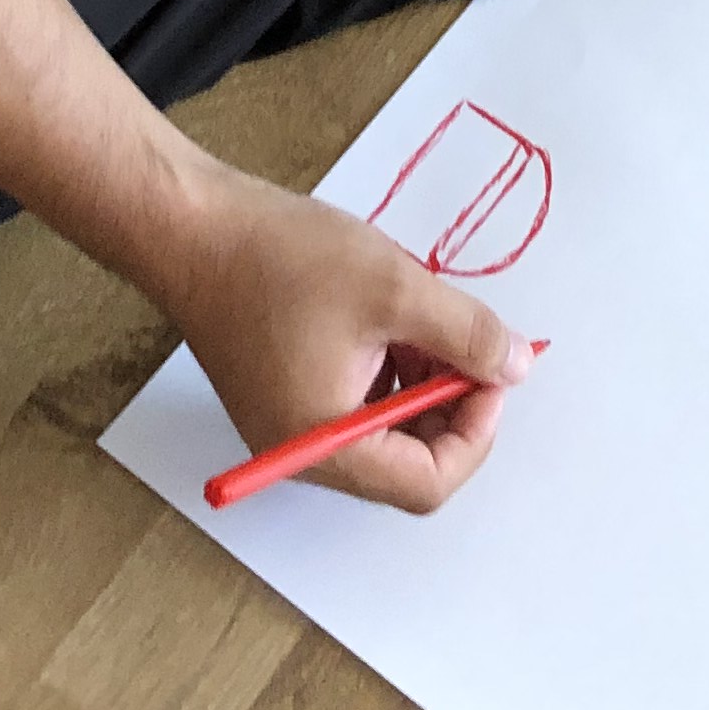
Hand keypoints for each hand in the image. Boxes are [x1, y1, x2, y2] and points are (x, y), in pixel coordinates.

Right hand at [157, 161, 534, 513]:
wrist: (190, 226)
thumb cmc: (282, 258)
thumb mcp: (396, 289)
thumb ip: (466, 334)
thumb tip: (518, 367)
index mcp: (325, 446)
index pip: (425, 483)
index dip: (476, 432)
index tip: (494, 371)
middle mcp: (303, 454)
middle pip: (406, 465)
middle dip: (451, 406)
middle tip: (468, 343)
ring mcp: (287, 426)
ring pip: (384, 432)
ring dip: (422, 384)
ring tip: (425, 319)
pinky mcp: (282, 394)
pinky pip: (354, 406)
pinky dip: (388, 371)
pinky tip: (390, 319)